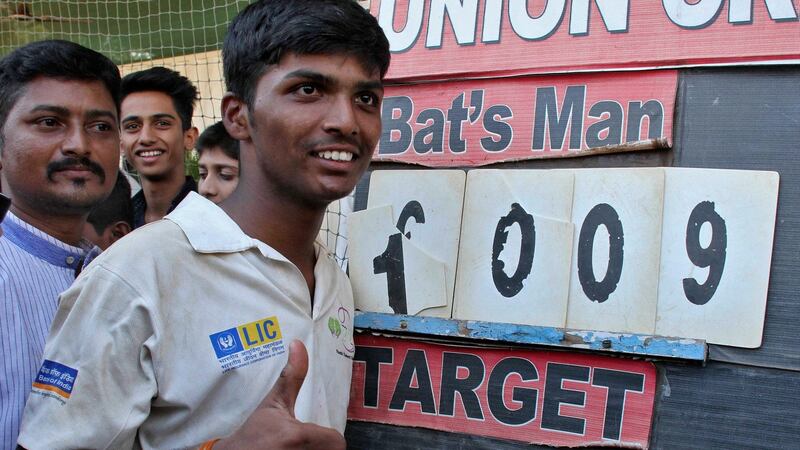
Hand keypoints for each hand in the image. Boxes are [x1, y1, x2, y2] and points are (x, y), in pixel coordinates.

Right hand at [214, 340, 345, 449]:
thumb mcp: (273, 402)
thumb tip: (298, 345)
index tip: (318, 432)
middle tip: (309, 440)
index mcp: (297, 436)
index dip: (330, 436)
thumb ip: (292, 376)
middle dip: (323, 445)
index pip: (337, 441)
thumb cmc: (253, 432)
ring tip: (301, 446)